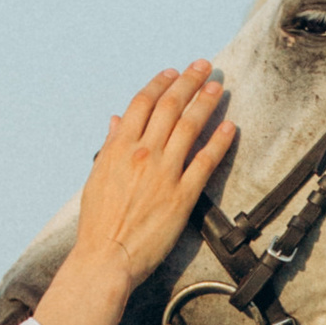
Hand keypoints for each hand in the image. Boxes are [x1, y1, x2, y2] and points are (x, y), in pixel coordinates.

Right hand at [32, 63, 235, 324]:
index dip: (160, 83)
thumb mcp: (96, 179)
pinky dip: (219, 140)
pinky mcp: (182, 196)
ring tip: (217, 86)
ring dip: (206, 101)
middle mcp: (143, 154)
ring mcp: (164, 173)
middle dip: (189, 81)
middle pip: (170, 107)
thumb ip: (110, 147)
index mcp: (119, 148)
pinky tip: (229, 125)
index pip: (143, 104)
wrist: (106, 258)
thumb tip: (117, 121)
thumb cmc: (98, 225)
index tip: (172, 72)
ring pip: (189, 126)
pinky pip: (205, 161)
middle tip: (204, 66)